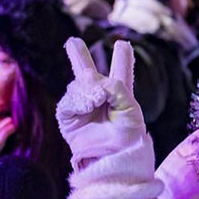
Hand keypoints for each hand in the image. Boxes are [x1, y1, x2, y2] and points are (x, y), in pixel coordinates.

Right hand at [0, 100, 15, 152]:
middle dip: (4, 116)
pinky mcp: (0, 140)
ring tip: (9, 122)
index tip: (2, 104)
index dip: (0, 105)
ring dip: (9, 122)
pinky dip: (12, 128)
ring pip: (7, 122)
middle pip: (3, 116)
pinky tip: (12, 127)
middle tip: (5, 117)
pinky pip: (9, 131)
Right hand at [56, 38, 146, 167]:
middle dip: (78, 55)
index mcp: (120, 96)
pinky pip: (70, 99)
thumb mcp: (130, 108)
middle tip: (73, 41)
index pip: (121, 73)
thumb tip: (92, 80)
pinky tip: (88, 105)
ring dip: (89, 90)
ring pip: (80, 83)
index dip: (122, 59)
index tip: (123, 45)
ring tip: (98, 101)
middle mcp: (100, 98)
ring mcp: (82, 106)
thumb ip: (115, 88)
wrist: (115, 157)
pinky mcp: (68, 115)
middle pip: (88, 73)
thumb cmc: (128, 137)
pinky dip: (80, 100)